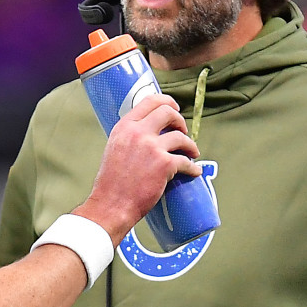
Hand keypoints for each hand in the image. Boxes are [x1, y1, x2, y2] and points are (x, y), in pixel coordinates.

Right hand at [79, 94, 200, 242]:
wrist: (111, 205)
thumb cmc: (112, 183)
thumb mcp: (115, 148)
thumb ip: (130, 137)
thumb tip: (148, 133)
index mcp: (124, 127)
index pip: (149, 101)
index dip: (166, 101)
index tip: (174, 107)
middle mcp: (138, 132)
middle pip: (168, 113)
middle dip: (180, 121)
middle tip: (183, 131)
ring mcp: (152, 147)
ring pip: (181, 137)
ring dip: (190, 145)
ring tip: (191, 154)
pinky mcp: (165, 164)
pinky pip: (186, 161)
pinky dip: (193, 168)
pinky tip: (194, 171)